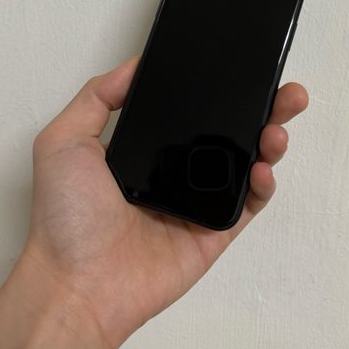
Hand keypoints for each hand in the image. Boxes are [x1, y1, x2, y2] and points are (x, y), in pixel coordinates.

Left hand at [26, 56, 308, 348]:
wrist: (77, 284)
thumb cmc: (65, 215)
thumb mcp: (65, 140)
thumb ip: (97, 96)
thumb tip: (136, 64)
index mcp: (146, 147)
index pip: (192, 109)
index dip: (218, 88)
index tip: (240, 66)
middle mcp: (176, 170)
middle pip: (229, 132)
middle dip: (261, 107)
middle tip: (283, 91)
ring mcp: (199, 201)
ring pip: (247, 164)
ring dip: (271, 139)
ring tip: (278, 123)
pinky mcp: (215, 231)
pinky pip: (249, 204)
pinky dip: (265, 184)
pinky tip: (263, 167)